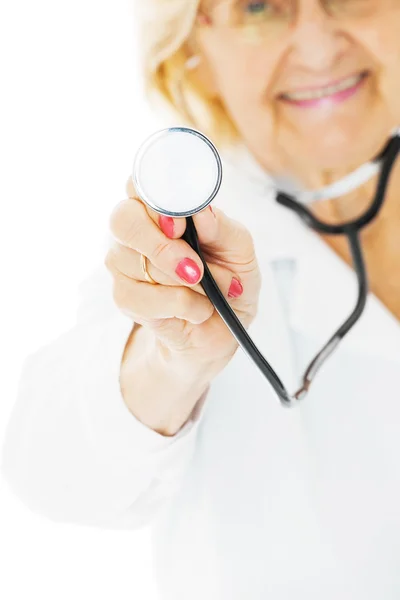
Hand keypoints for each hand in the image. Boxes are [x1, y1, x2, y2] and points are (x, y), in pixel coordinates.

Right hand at [105, 177, 260, 372]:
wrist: (222, 329)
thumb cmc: (229, 281)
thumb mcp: (241, 251)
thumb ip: (222, 227)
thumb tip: (202, 213)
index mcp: (162, 207)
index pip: (141, 183)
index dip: (155, 200)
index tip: (179, 224)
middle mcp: (137, 229)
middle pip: (123, 220)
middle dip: (161, 246)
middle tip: (195, 268)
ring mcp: (124, 263)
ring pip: (137, 264)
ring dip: (185, 283)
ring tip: (210, 291)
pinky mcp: (125, 297)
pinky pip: (143, 298)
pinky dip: (181, 305)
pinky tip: (196, 309)